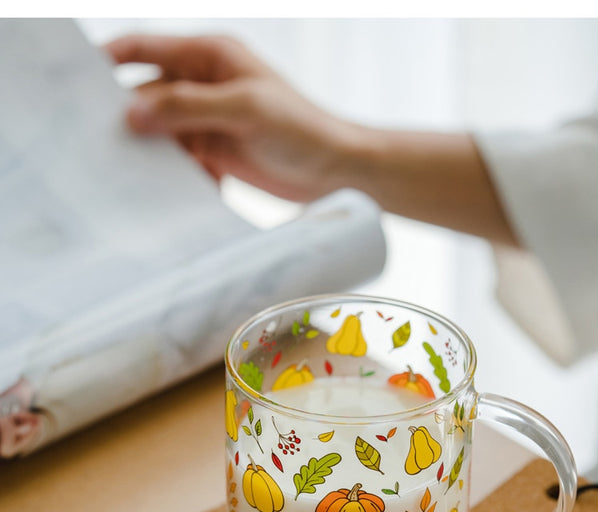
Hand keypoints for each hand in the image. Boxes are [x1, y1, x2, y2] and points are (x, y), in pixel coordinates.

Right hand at [105, 33, 360, 201]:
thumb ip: (186, 107)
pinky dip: (178, 176)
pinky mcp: (216, 152)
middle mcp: (205, 84)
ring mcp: (209, 119)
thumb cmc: (301, 129)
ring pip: (162, 134)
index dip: (111, 61)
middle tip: (97, 145)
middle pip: (149, 95)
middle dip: (128, 120)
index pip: (147, 49)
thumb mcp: (243, 110)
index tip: (77, 85)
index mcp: (210, 56)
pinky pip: (182, 162)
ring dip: (153, 156)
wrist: (338, 170)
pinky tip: (176, 192)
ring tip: (132, 178)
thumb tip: (131, 113)